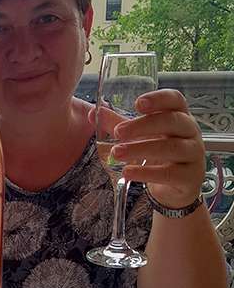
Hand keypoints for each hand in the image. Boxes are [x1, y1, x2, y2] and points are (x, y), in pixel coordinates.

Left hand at [91, 90, 205, 207]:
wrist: (175, 188)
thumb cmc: (159, 154)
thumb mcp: (139, 137)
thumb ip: (118, 123)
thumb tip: (93, 112)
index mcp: (179, 116)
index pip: (176, 100)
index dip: (159, 99)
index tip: (138, 103)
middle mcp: (191, 132)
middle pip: (172, 121)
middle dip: (143, 125)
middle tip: (118, 132)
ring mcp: (194, 155)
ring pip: (171, 147)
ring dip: (140, 149)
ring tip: (116, 153)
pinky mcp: (191, 177)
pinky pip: (170, 173)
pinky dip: (147, 172)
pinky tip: (127, 172)